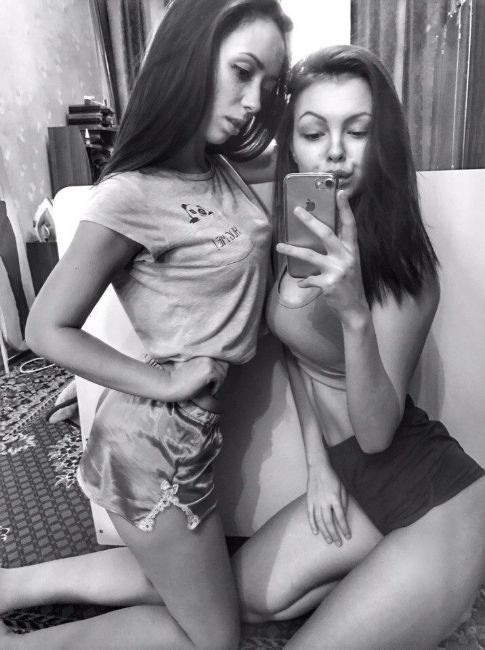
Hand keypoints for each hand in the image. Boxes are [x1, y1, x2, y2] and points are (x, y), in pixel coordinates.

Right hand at [163, 357, 228, 401]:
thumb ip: (205, 362)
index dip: (219, 368)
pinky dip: (216, 387)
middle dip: (220, 375)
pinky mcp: (209, 370)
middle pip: (224, 365)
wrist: (170, 384)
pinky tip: (208, 390)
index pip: (220, 357)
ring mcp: (209, 361)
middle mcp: (207, 353)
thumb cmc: (179, 377)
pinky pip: (220, 379)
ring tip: (209, 387)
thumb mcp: (193, 364)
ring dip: (218, 382)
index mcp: (202, 350)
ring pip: (223, 372)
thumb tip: (223, 366)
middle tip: (212, 384)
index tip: (213, 377)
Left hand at [277, 191, 367, 324]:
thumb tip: (318, 237)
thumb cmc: (350, 284)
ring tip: (279, 246)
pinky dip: (304, 282)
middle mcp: (346, 258)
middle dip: (310, 221)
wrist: (355, 309)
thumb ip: (337, 252)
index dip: (346, 209)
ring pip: (310, 255)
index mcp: (352, 250)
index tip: (340, 193)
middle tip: (296, 210)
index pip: (350, 225)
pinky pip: (309, 280)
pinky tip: (301, 284)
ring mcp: (337, 271)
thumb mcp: (349, 264)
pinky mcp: (328, 284)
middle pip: (326, 234)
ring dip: (292, 250)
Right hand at [306, 462, 350, 545]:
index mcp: (334, 498)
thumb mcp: (342, 488)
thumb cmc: (332, 477)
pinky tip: (316, 532)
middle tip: (338, 544)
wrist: (318, 468)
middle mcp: (324, 501)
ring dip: (324, 532)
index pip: (340, 517)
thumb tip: (343, 515)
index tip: (348, 536)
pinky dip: (312, 525)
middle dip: (335, 534)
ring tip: (329, 541)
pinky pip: (310, 515)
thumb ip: (343, 502)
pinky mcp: (309, 501)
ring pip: (319, 521)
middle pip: (329, 522)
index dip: (344, 528)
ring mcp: (315, 501)